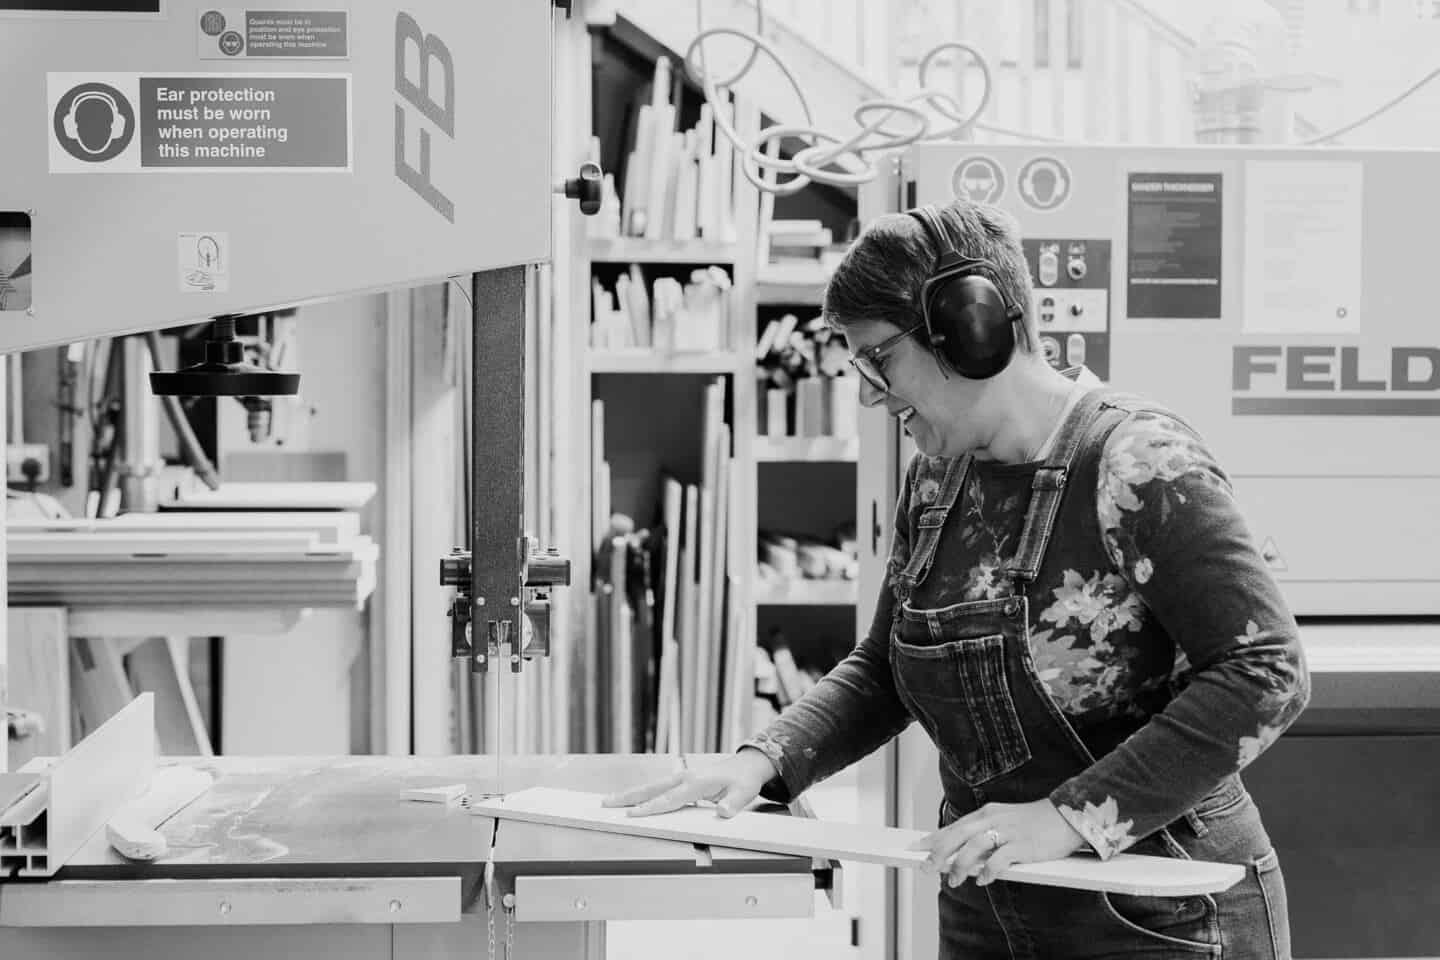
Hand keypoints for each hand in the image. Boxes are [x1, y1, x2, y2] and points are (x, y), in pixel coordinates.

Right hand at [602, 749, 777, 818]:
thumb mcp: (744, 793)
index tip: (632, 814)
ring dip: (630, 794)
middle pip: (651, 790)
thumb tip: (722, 812)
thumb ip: (733, 804)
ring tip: (609, 801)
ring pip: (651, 788)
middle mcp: (685, 777)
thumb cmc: (744, 780)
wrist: (746, 765)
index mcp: (697, 782)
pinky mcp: (681, 780)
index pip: (669, 799)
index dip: (649, 808)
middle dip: (628, 797)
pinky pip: (658, 789)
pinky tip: (630, 800)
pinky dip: (641, 794)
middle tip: (606, 803)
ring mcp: (681, 777)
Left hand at [908, 799, 1085, 887]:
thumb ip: (984, 835)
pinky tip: (982, 880)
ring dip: (960, 864)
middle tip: (926, 867)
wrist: (1068, 815)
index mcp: (987, 813)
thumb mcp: (1005, 822)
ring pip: (975, 846)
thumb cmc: (1035, 822)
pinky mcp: (1023, 844)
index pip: (954, 826)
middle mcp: (994, 819)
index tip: (917, 848)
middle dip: (939, 852)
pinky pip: (1000, 858)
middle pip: (958, 834)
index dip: (934, 838)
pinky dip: (988, 870)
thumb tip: (963, 854)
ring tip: (952, 880)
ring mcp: (1009, 831)